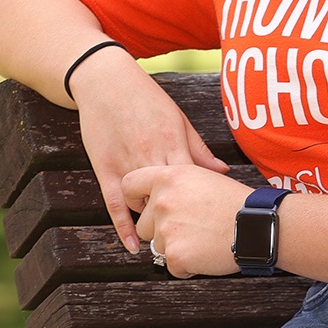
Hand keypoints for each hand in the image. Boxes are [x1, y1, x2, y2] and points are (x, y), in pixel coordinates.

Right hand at [73, 58, 229, 252]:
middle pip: (171, 197)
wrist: (106, 81)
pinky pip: (115, 204)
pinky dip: (124, 227)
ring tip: (168, 236)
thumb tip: (222, 171)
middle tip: (194, 235)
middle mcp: (151, 155)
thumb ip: (198, 148)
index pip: (195, 182)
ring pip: (144, 204)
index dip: (205, 202)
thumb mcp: (178, 118)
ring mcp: (127, 164)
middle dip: (183, 216)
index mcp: (173, 143)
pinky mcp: (105, 169)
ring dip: (155, 220)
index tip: (216, 218)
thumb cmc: (146, 98)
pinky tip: (133, 246)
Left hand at [123, 164, 253, 277]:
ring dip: (175, 248)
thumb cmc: (234, 202)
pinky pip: (171, 266)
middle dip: (161, 231)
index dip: (134, 198)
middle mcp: (163, 201)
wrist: (256, 226)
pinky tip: (205, 252)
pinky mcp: (174, 255)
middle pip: (143, 225)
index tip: (144, 206)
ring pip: (157, 247)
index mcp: (169, 177)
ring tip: (202, 238)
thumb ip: (174, 183)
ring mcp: (167, 229)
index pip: (129, 185)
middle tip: (190, 228)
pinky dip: (187, 266)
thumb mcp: (202, 177)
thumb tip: (155, 193)